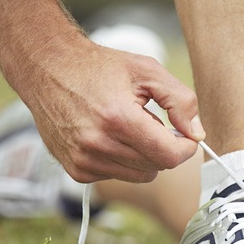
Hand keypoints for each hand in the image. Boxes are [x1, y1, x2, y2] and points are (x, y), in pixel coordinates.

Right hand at [23, 40, 204, 182]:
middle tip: (151, 122)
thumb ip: (180, 100)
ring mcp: (84, 160)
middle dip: (163, 147)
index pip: (169, 156)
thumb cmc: (99, 68)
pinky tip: (110, 137)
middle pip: (157, 167)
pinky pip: (119, 176)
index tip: (186, 136)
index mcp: (118, 118)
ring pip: (140, 175)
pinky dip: (123, 161)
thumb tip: (196, 133)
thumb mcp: (147, 70)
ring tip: (127, 128)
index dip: (186, 148)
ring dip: (144, 156)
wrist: (46, 69)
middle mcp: (98, 144)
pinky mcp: (77, 170)